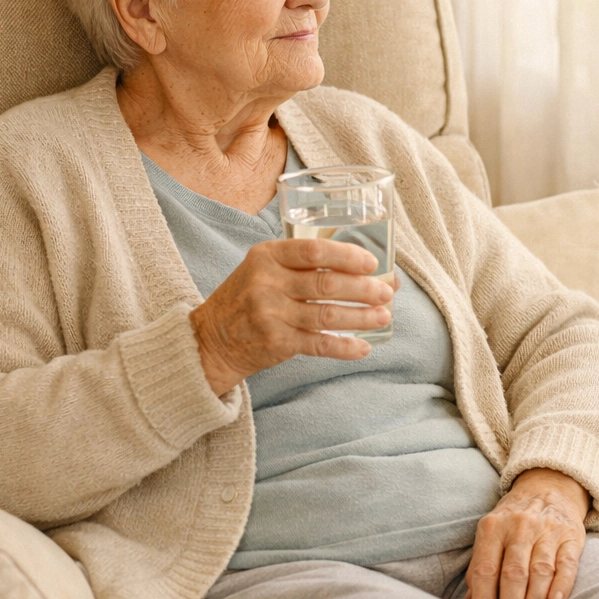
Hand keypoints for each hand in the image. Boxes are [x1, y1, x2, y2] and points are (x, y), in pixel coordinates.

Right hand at [189, 238, 396, 395]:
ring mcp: (270, 314)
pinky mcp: (276, 342)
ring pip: (326, 315)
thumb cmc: (248, 297)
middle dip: (363, 289)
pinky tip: (363, 347)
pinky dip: (344, 347)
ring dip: (361, 317)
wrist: (211, 338)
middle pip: (325, 284)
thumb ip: (307, 267)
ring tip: (383, 317)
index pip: (313, 250)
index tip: (372, 263)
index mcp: (267, 256)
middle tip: (387, 293)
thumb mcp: (266, 269)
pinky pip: (318, 344)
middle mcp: (267, 282)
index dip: (347, 256)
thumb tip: (368, 271)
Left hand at [464, 467, 588, 598]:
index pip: (486, 569)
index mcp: (493, 527)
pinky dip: (563, 583)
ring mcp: (547, 530)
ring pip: (539, 571)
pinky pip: (567, 562)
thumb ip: (481, 569)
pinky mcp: (571, 536)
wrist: (548, 486)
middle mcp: (520, 526)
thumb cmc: (512, 522)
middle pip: (513, 572)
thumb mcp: (491, 536)